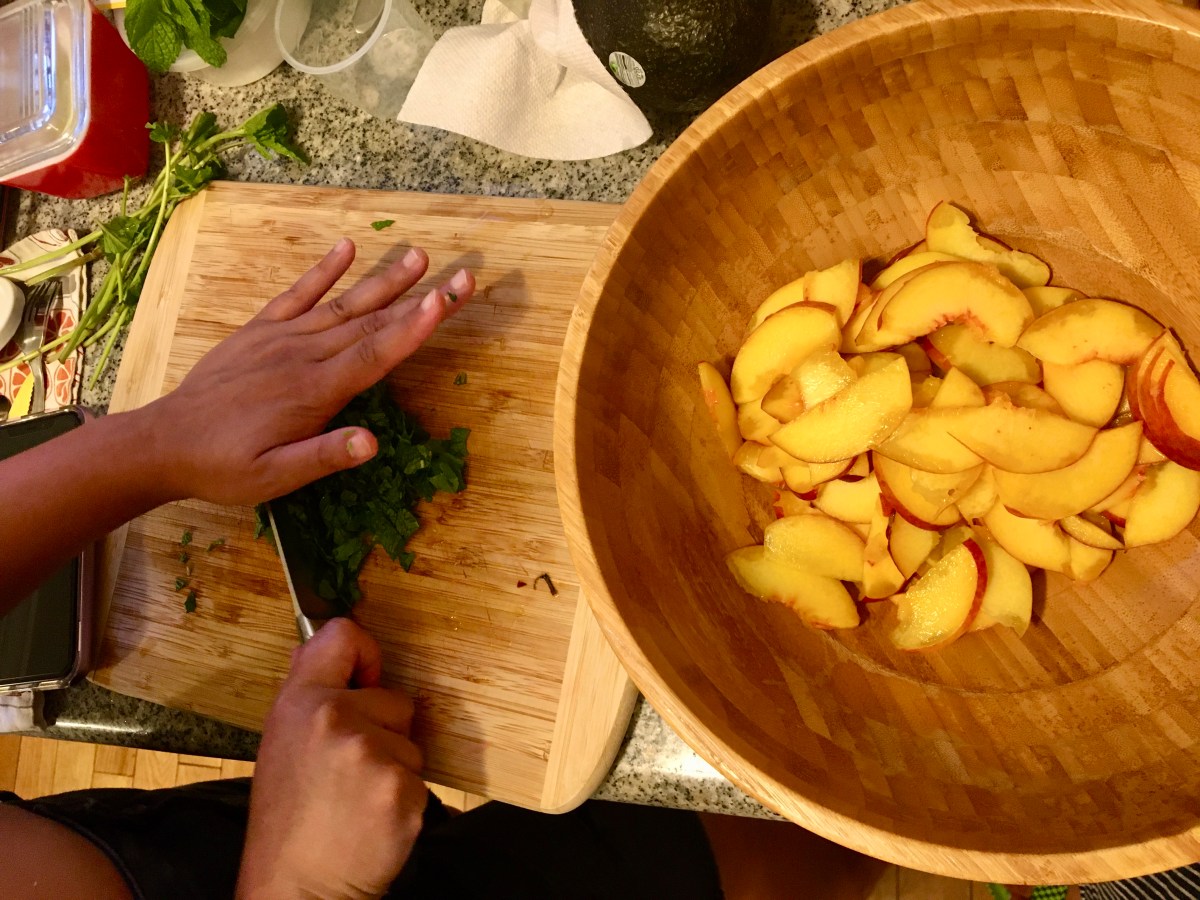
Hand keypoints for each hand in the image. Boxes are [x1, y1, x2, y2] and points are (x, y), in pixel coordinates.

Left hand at [139, 238, 474, 504]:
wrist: (164, 442)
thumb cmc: (224, 466)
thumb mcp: (274, 477)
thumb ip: (323, 457)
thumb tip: (373, 442)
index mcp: (313, 392)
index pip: (374, 355)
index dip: (413, 328)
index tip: (445, 301)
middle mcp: (303, 356)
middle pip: (371, 323)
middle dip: (418, 298)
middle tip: (461, 277)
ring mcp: (281, 338)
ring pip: (342, 304)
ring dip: (384, 280)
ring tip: (419, 255)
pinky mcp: (260, 330)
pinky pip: (297, 294)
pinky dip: (323, 271)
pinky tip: (348, 248)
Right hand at [238, 619, 427, 899]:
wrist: (298, 888)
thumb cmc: (288, 820)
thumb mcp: (282, 743)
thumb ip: (310, 693)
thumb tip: (332, 642)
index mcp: (300, 702)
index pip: (343, 636)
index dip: (364, 655)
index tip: (365, 680)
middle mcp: (336, 719)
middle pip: (396, 699)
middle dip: (383, 731)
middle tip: (346, 773)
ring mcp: (372, 755)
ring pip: (410, 742)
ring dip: (394, 767)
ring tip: (355, 799)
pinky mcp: (402, 790)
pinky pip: (419, 777)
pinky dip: (404, 799)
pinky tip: (372, 818)